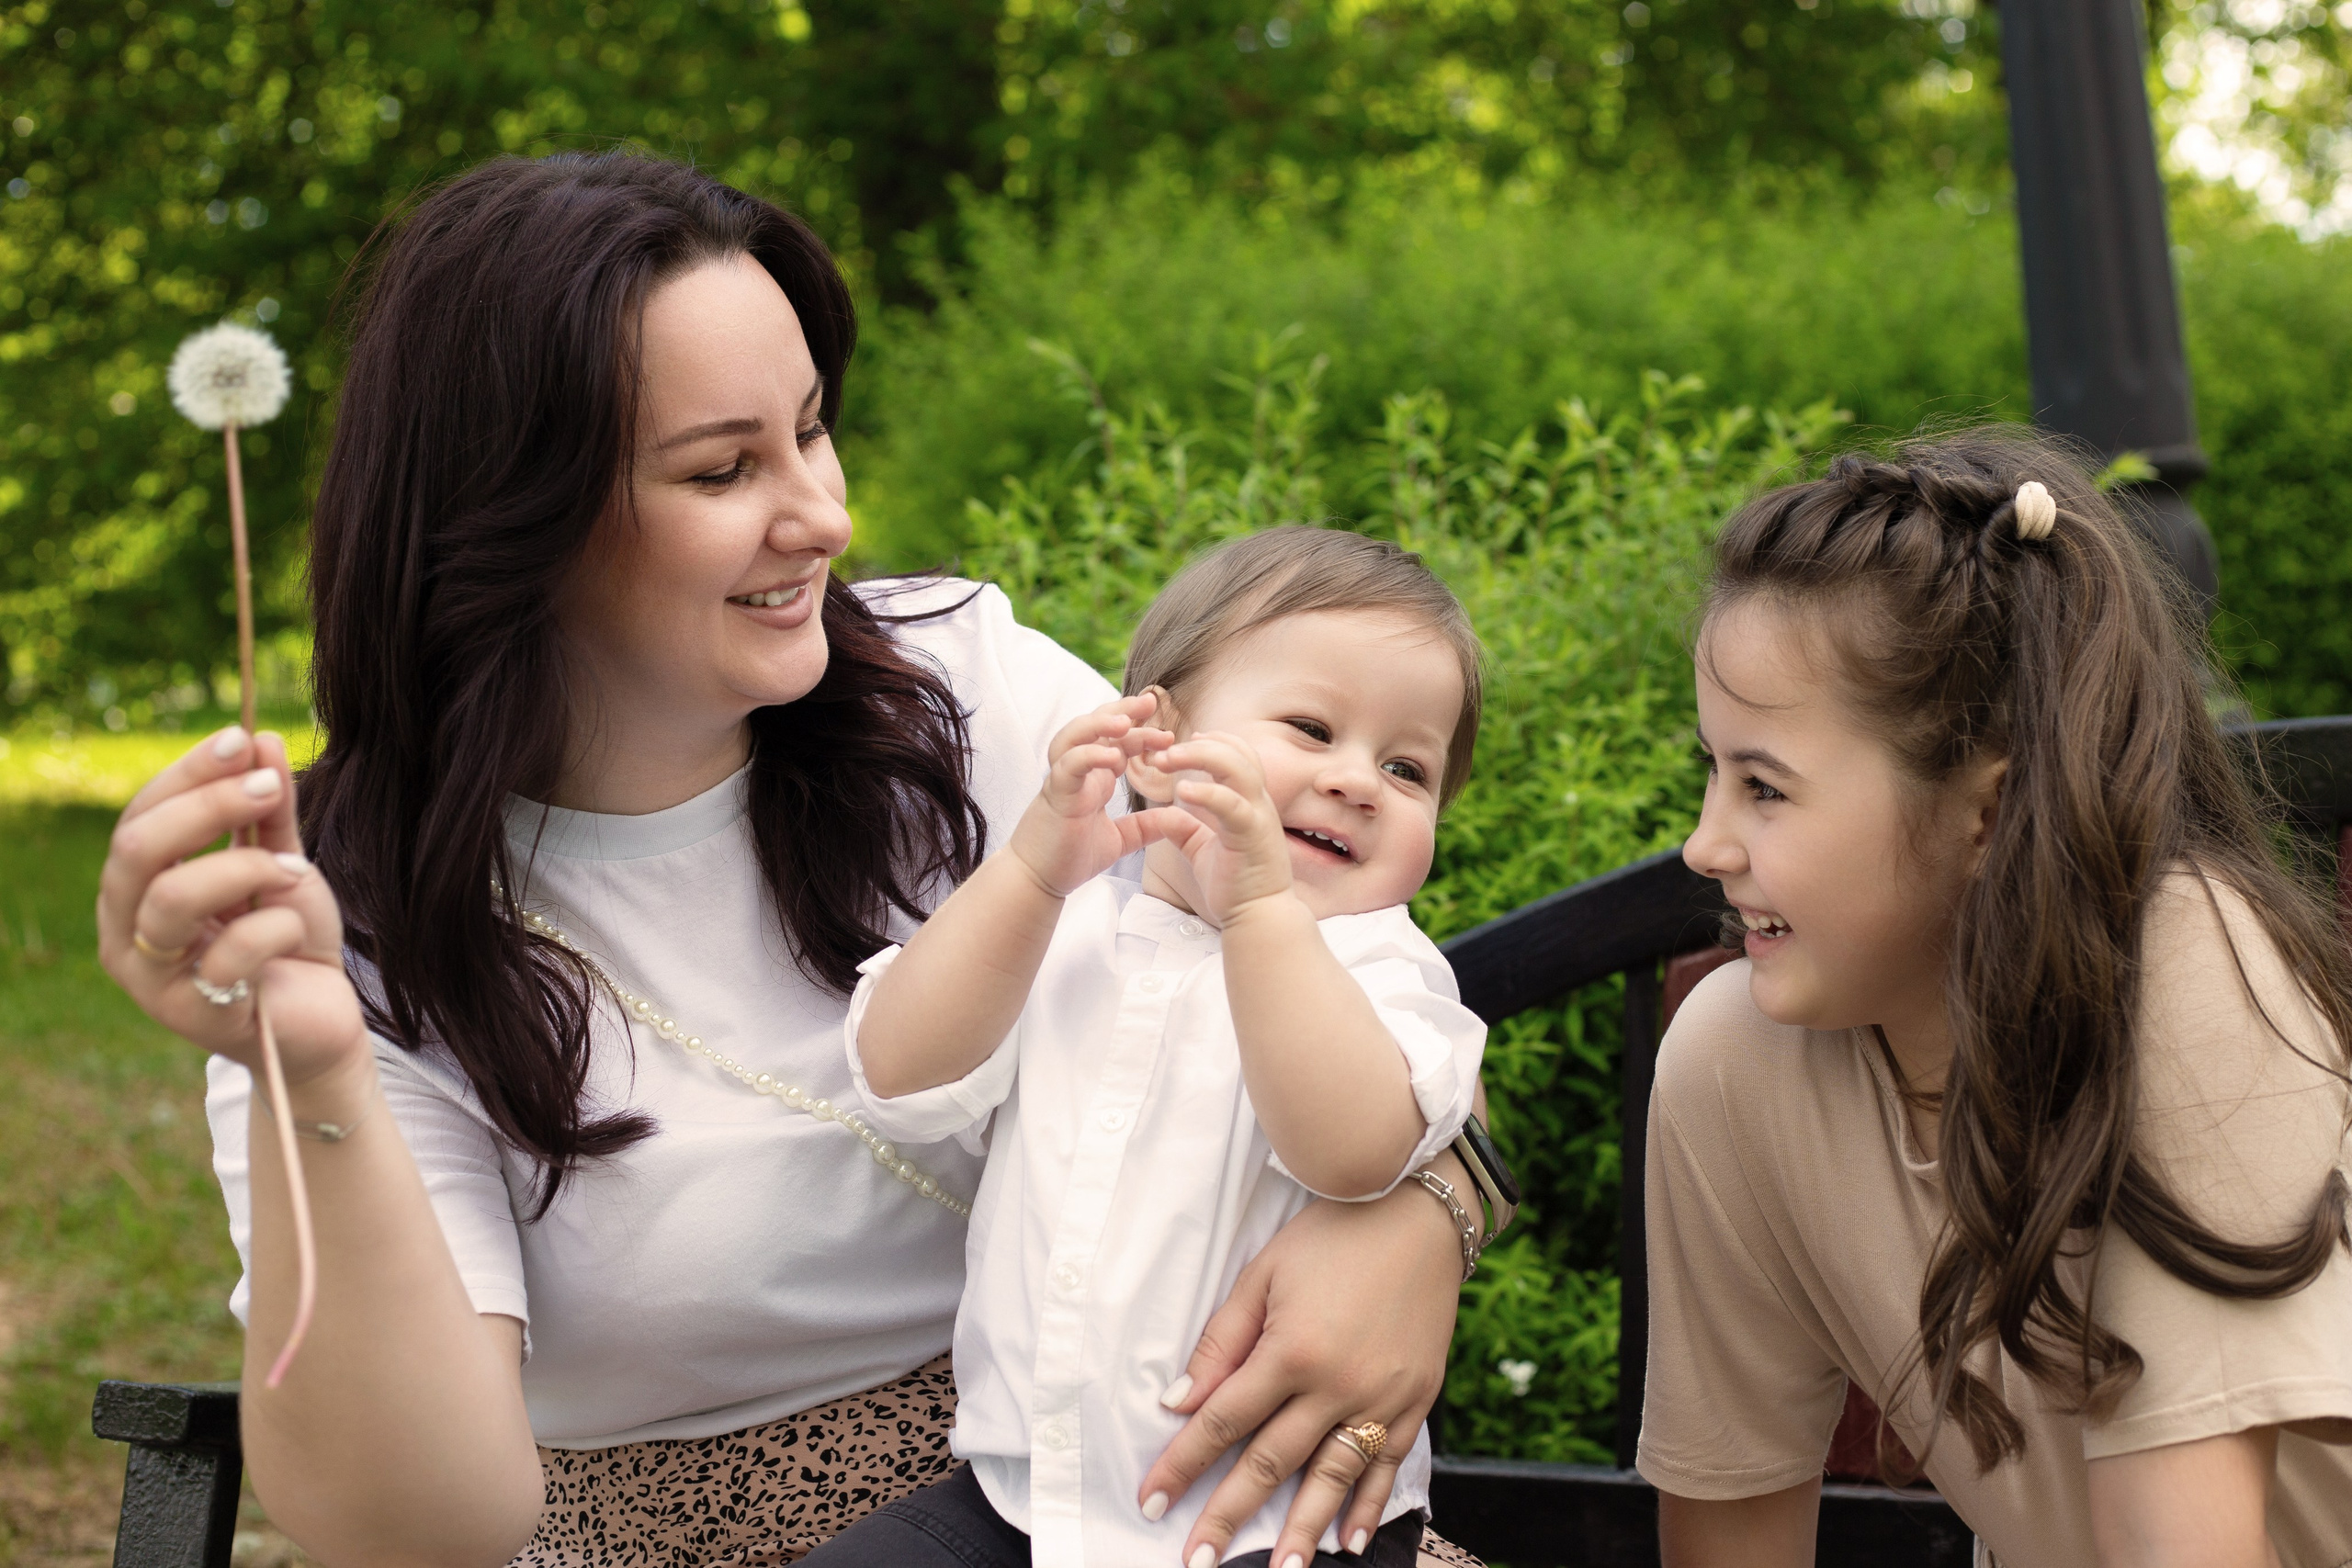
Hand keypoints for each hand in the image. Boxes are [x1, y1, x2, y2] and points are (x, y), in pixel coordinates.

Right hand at [97, 726, 368, 1088]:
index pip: (141, 816)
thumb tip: (258, 738)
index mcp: (136, 887)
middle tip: (269, 788)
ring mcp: (151, 978)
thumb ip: (269, 812)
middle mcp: (125, 930)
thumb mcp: (282, 863)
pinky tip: (295, 933)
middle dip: (208, 807)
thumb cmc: (289, 939)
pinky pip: (227, 954)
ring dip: (246, 867)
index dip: (187, 774)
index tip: (240, 741)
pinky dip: (274, 929)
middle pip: (139, 849)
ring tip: (296, 871)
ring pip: (172, 898)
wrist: (322, 1016)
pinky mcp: (193, 1016)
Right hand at [1007, 694, 1176, 896]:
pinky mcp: (1055, 796)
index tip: (1169, 733)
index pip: (1118, 741)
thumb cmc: (1070, 857)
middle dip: (1122, 709)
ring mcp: (1063, 780)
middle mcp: (1078, 772)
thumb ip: (1146, 827)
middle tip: (1151, 700)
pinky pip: (1068, 767)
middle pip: (1095, 726)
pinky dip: (1089, 756)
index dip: (1140, 730)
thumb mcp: (1120, 840)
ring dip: (1100, 724)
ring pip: (1075, 736)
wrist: (1037, 881)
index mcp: (1094, 778)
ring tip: (1127, 721)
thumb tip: (1180, 820)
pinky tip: (1114, 757)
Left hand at [1137, 731, 1294, 925]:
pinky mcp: (1252, 836)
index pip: (1240, 755)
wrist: (1259, 920)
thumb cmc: (1237, 888)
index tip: (1185, 741)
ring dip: (1200, 757)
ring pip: (1237, 768)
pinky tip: (1181, 791)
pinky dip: (1207, 792)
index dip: (1214, 742)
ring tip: (1167, 759)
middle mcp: (1259, 804)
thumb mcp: (1203, 851)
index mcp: (1250, 804)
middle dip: (1200, 745)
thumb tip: (1165, 816)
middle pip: (1237, 753)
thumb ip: (1186, 830)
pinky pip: (1232, 805)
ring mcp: (1258, 817)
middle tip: (1164, 750)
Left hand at [1138, 1182, 1463, 1566]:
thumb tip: (1180, 1402)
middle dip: (1229, 1515)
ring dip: (1301, 1530)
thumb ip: (1222, 1342)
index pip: (1222, 1422)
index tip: (1151, 1501)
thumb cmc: (1331, 1236)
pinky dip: (1369, 1506)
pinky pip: (1389, 1464)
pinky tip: (1348, 1541)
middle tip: (1198, 1559)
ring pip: (1332, 1478)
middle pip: (1271, 1463)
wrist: (1418, 1213)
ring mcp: (1381, 1397)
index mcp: (1290, 1351)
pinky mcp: (1416, 1400)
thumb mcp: (1263, 1274)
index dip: (1182, 1465)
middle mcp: (1336, 1385)